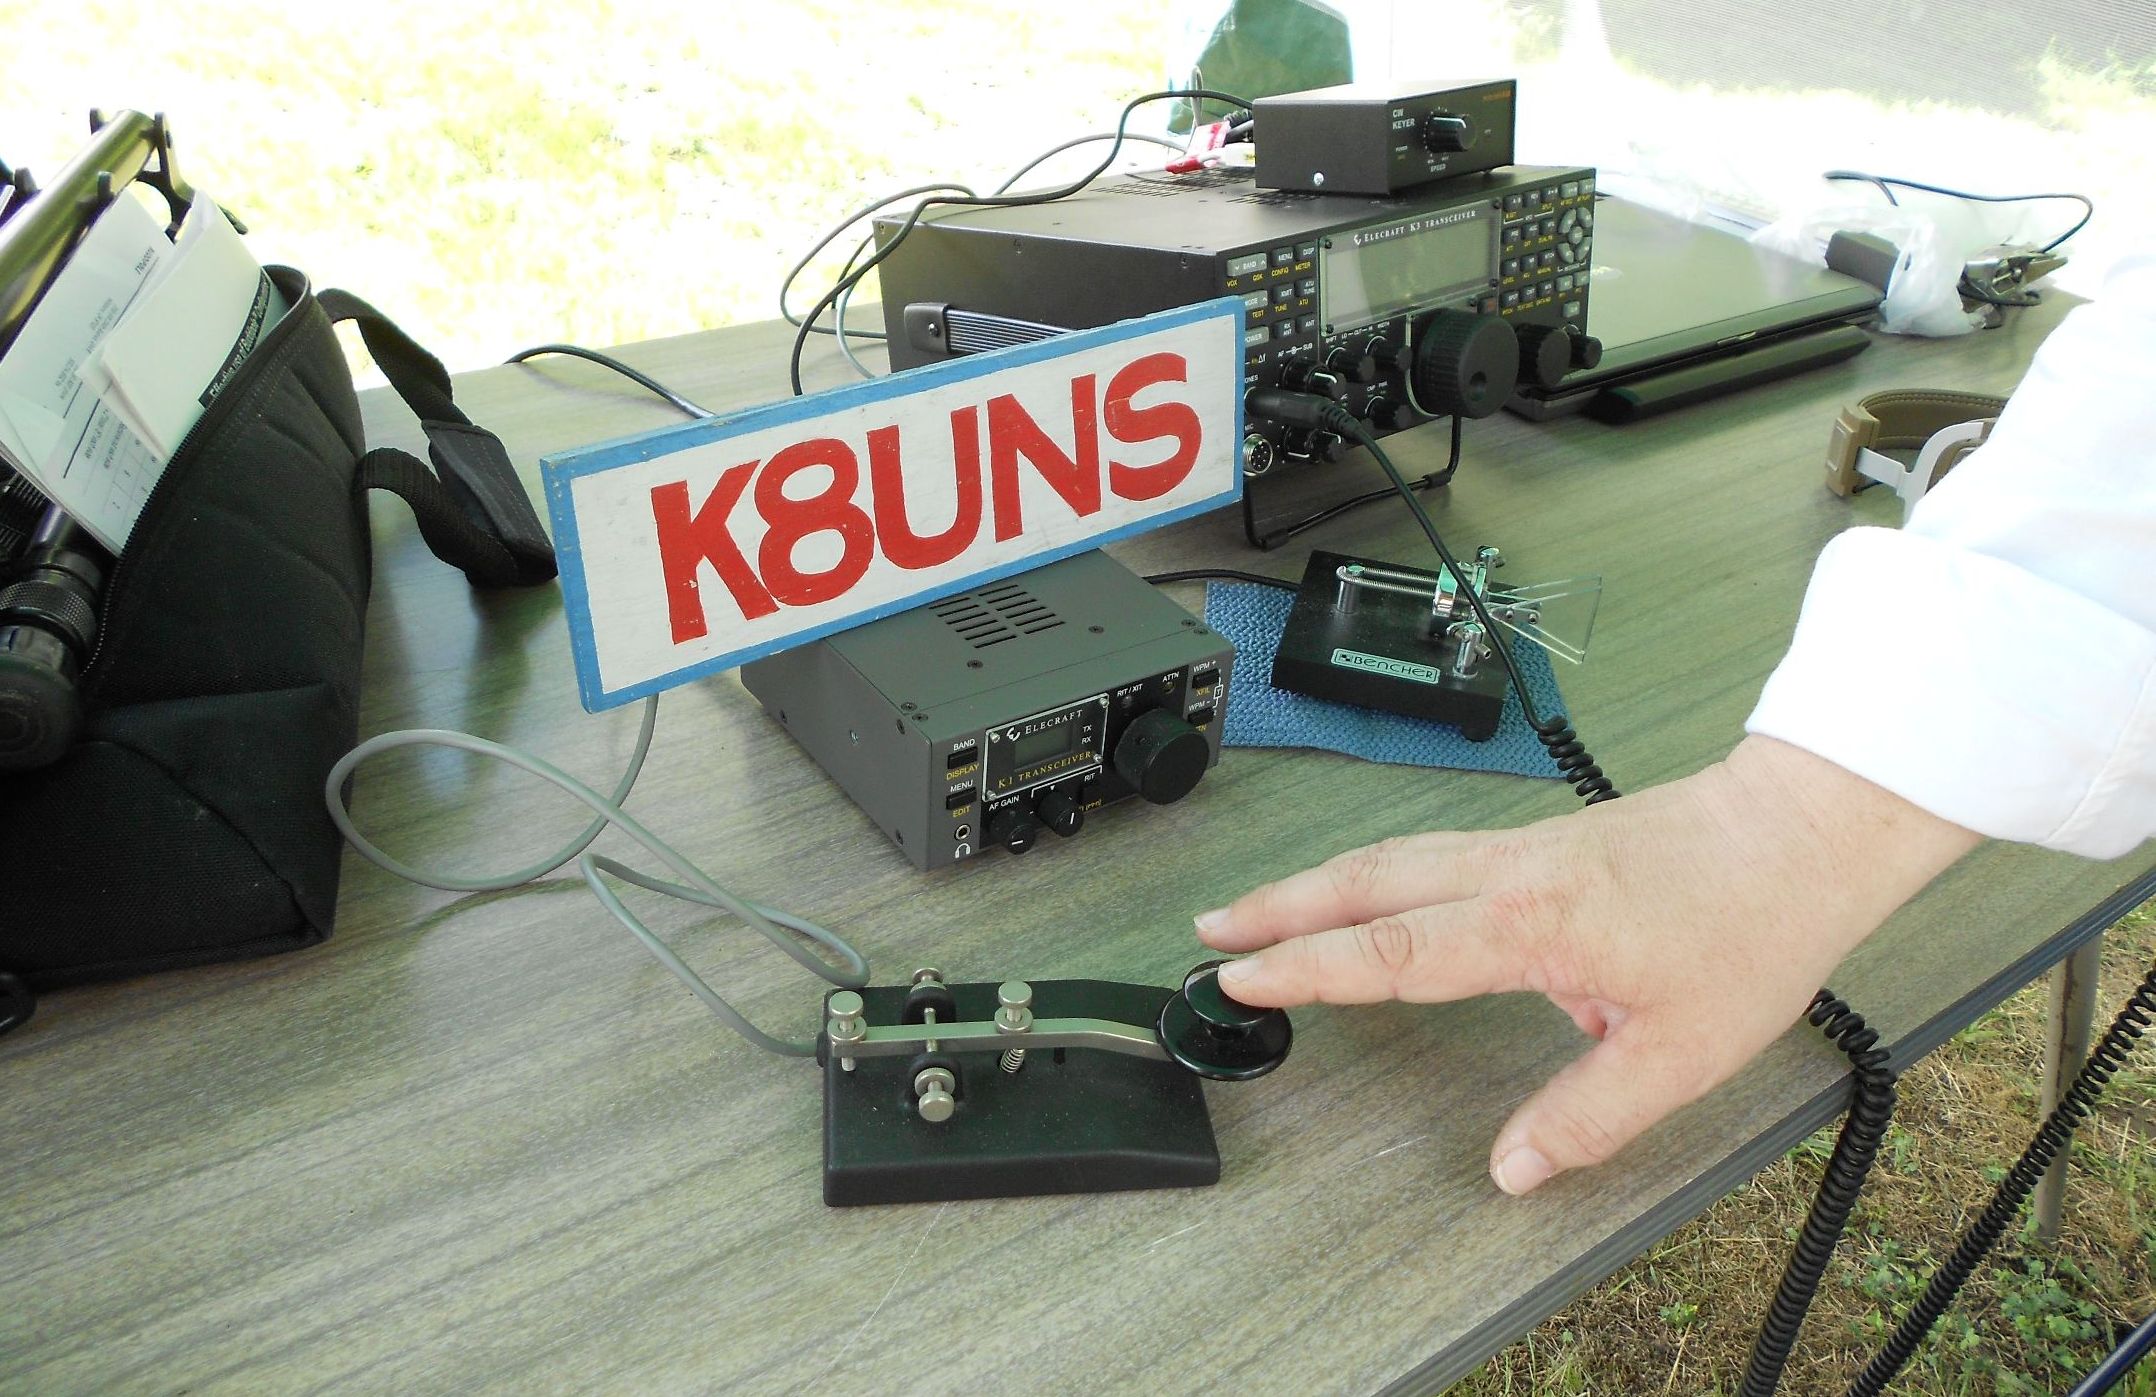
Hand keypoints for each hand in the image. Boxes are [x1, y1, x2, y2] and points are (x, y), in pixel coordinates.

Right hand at [1194, 736, 1978, 1194]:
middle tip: (1209, 931)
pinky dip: (1371, 871)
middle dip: (1279, 909)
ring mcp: (1519, 849)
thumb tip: (1515, 1169)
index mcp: (1533, 925)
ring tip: (1258, 910)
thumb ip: (1590, 1113)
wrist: (1802, 827)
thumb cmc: (1752, 926)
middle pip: (1367, 884)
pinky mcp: (1538, 843)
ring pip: (1391, 858)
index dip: (1309, 970)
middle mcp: (1509, 875)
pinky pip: (1428, 852)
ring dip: (1316, 884)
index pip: (1392, 952)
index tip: (1240, 981)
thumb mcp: (1686, 1050)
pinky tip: (1366, 892)